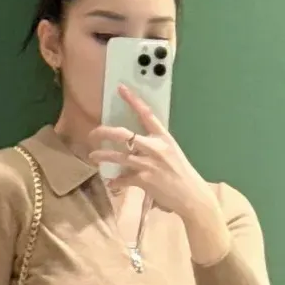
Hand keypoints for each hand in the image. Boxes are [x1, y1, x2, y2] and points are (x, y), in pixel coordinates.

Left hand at [88, 85, 217, 223]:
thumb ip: (154, 147)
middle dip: (104, 133)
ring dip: (103, 156)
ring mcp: (149, 164)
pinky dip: (116, 182)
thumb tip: (135, 146)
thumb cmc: (182, 174)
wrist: (192, 196)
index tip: (120, 88)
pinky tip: (111, 184)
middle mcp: (155, 148)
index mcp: (164, 138)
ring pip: (118, 157)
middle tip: (93, 134)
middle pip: (124, 135)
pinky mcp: (144, 180)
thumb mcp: (171, 153)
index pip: (146, 114)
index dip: (133, 100)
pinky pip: (123, 179)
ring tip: (92, 156)